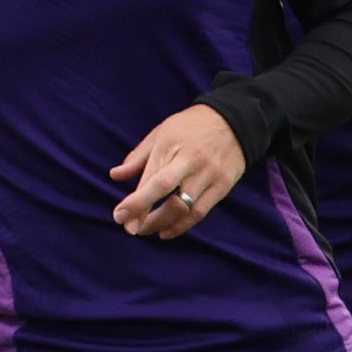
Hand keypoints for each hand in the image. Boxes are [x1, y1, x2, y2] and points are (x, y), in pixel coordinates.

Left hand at [109, 104, 244, 237]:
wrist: (236, 121)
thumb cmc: (192, 126)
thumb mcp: (161, 132)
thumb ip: (138, 156)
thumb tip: (115, 176)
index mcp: (170, 145)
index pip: (150, 178)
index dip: (134, 201)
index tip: (119, 216)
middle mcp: (189, 160)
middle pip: (165, 190)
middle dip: (145, 214)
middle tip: (131, 229)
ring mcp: (208, 174)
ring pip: (183, 206)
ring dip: (162, 223)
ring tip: (146, 231)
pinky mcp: (222, 185)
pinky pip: (200, 212)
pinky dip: (182, 226)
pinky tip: (167, 231)